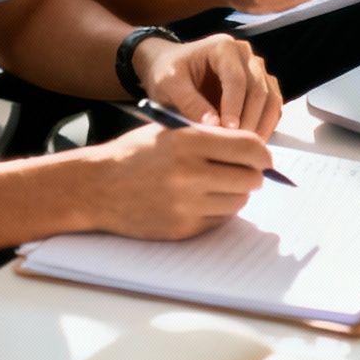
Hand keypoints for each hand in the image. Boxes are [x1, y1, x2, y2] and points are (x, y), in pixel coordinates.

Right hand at [87, 122, 273, 240]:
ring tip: (216, 185)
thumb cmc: (135, 154)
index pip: (249, 148)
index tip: (263, 158)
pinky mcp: (181, 228)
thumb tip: (256, 150)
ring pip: (238, 202)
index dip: (262, 154)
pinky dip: (217, 211)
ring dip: (235, 194)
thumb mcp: (171, 130)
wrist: (95, 187)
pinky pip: (220, 221)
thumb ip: (211, 136)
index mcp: (188, 141)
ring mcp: (185, 205)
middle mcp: (189, 173)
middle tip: (242, 172)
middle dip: (251, 175)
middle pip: (250, 179)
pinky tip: (199, 200)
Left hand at [135, 33, 282, 138]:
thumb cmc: (167, 73)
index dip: (234, 106)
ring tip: (246, 148)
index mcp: (223, 47)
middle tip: (237, 145)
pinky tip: (250, 143)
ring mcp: (257, 70)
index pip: (236, 78)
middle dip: (250, 119)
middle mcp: (246, 55)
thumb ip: (189, 103)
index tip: (227, 131)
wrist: (170, 68)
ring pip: (272, 98)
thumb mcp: (168, 85)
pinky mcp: (262, 86)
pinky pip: (272, 107)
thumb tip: (214, 126)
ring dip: (262, 125)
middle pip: (259, 89)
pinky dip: (266, 125)